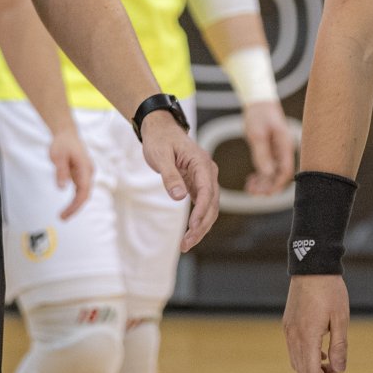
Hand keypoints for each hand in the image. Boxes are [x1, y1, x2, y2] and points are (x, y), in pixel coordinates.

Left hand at [48, 124, 95, 220]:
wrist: (67, 134)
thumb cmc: (62, 143)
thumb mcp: (57, 156)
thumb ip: (60, 171)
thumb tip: (62, 188)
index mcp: (85, 167)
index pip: (83, 191)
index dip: (75, 205)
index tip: (65, 214)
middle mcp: (88, 172)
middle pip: (85, 195)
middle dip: (75, 208)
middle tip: (62, 218)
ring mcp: (86, 173)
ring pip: (84, 193)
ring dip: (75, 205)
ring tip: (63, 215)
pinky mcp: (82, 174)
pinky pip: (80, 190)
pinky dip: (75, 199)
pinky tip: (68, 207)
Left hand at [137, 114, 218, 250]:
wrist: (160, 128)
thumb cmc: (160, 139)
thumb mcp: (160, 156)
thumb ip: (170, 176)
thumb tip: (179, 197)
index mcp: (201, 162)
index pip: (207, 190)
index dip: (201, 211)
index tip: (192, 227)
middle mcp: (208, 171)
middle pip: (211, 203)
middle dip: (201, 225)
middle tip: (186, 243)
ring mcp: (204, 178)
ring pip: (209, 206)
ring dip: (201, 226)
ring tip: (186, 244)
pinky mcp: (198, 183)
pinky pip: (203, 204)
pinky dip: (199, 219)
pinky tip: (191, 233)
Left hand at [241, 100, 295, 195]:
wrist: (258, 102)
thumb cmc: (259, 115)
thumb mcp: (257, 134)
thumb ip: (262, 154)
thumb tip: (267, 174)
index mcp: (285, 146)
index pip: (287, 171)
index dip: (278, 184)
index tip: (266, 193)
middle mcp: (284, 151)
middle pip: (280, 175)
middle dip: (269, 187)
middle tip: (253, 193)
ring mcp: (277, 152)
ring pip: (273, 174)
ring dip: (263, 183)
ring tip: (250, 189)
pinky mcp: (270, 151)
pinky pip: (267, 168)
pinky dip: (260, 176)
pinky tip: (251, 181)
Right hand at [283, 274, 349, 372]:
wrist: (312, 266)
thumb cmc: (330, 290)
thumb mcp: (341, 319)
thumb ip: (339, 346)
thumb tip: (339, 369)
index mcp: (307, 335)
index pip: (311, 370)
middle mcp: (294, 334)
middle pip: (301, 369)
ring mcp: (289, 328)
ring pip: (295, 360)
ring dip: (310, 368)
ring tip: (329, 368)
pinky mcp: (288, 322)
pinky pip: (293, 348)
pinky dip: (304, 356)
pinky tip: (319, 352)